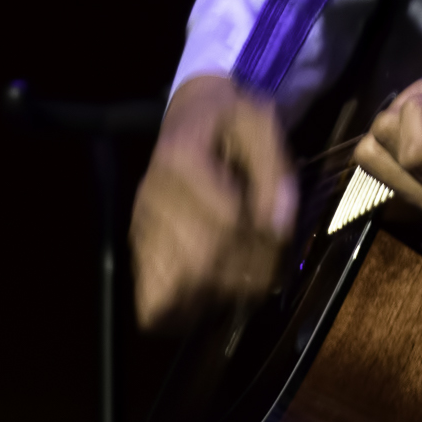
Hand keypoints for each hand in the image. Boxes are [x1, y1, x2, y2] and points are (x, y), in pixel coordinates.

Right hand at [131, 74, 297, 330]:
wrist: (191, 113)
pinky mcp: (140, 245)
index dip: (261, 241)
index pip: (225, 222)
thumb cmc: (230, 119)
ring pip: (174, 287)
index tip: (281, 239)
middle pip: (201, 259)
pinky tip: (212, 295)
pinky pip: (151, 296)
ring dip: (218, 296)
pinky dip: (184, 309)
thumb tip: (277, 226)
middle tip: (270, 270)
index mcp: (181, 160)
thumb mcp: (261, 125)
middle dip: (245, 273)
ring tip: (244, 283)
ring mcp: (142, 224)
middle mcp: (152, 196)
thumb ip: (274, 171)